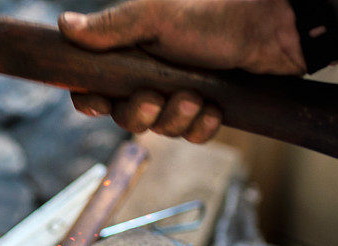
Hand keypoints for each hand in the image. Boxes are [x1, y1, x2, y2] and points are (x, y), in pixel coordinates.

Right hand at [58, 0, 305, 142]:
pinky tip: (215, 108)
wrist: (272, 29)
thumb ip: (112, 28)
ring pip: (161, 129)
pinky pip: (192, 136)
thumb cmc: (214, 16)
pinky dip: (202, 126)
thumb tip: (65, 27)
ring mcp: (178, 94)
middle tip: (157, 98)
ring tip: (198, 96)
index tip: (100, 103)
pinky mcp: (205, 110)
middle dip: (141, 114)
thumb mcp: (158, 17)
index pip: (94, 87)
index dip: (92, 101)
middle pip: (126, 117)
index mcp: (130, 53)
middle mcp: (150, 76)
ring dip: (177, 118)